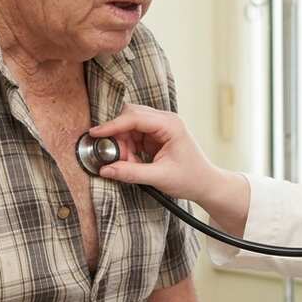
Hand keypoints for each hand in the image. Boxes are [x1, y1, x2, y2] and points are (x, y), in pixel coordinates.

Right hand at [89, 105, 225, 203]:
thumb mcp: (159, 177)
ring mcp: (160, 127)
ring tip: (127, 163)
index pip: (135, 117)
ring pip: (129, 127)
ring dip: (123, 145)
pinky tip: (132, 162)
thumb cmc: (190, 178)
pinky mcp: (156, 136)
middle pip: (130, 117)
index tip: (95, 133)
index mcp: (170, 124)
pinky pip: (134, 137)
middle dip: (117, 136)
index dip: (113, 125)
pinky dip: (128, 149)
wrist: (205, 184)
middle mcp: (165, 121)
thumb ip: (131, 172)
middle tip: (111, 155)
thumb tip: (105, 169)